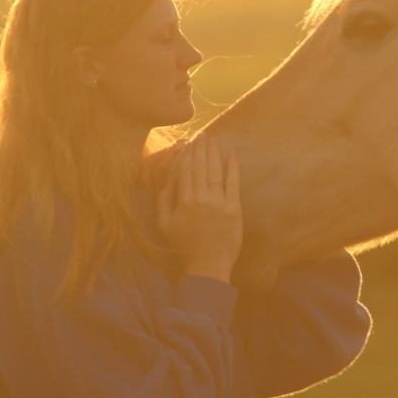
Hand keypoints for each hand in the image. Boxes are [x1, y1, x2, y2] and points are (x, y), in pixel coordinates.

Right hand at [157, 133, 242, 282]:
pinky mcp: (234, 208)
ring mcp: (219, 202)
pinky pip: (233, 182)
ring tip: (213, 139)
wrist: (208, 263)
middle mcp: (201, 198)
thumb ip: (163, 200)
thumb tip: (168, 179)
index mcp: (183, 200)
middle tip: (203, 134)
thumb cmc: (184, 246)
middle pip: (201, 167)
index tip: (189, 141)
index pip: (186, 170)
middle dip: (201, 148)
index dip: (188, 154)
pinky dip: (233, 167)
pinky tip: (232, 154)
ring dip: (214, 153)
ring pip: (215, 171)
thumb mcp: (165, 224)